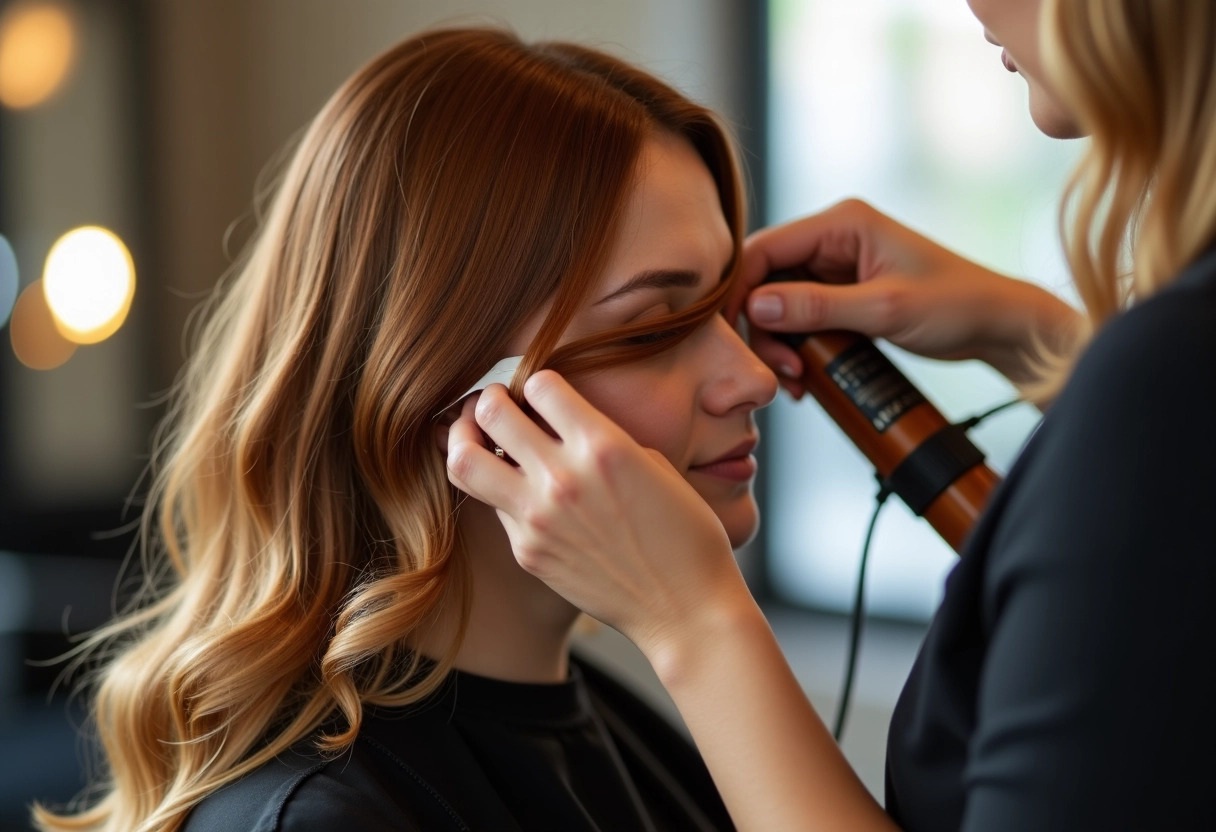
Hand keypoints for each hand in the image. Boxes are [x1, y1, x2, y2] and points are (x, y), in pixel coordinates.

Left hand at [444, 372, 751, 657]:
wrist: (683, 609)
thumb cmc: (686, 534)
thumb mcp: (654, 465)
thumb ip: (602, 438)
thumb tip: (562, 427)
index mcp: (603, 446)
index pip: (539, 384)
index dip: (540, 384)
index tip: (544, 395)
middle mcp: (563, 478)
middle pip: (489, 413)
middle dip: (490, 401)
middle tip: (498, 405)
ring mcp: (538, 519)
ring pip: (464, 461)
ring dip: (467, 440)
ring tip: (480, 439)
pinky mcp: (527, 552)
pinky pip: (496, 507)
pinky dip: (503, 491)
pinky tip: (523, 493)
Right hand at [731, 199, 1079, 396]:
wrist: (998, 324)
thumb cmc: (955, 305)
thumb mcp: (884, 309)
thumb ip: (817, 306)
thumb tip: (757, 307)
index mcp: (842, 223)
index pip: (765, 249)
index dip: (741, 291)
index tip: (735, 335)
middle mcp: (833, 238)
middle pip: (766, 280)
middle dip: (764, 329)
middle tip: (783, 371)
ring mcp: (837, 266)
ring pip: (780, 304)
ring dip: (780, 345)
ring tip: (798, 382)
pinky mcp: (844, 294)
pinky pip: (803, 318)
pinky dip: (798, 348)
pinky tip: (807, 377)